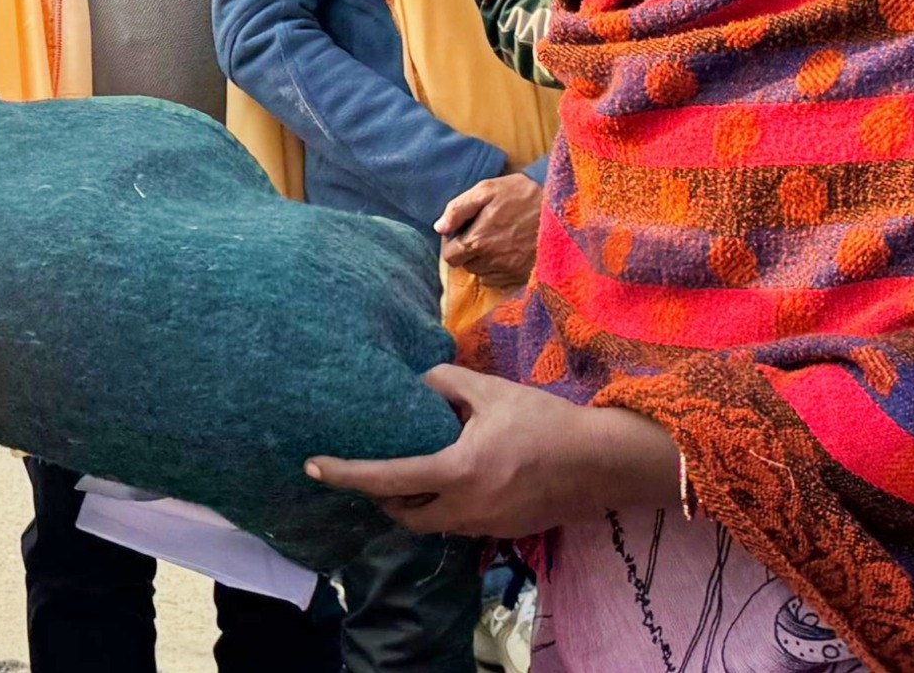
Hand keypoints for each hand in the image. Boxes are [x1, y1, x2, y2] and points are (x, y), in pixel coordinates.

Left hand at [305, 364, 678, 537]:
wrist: (601, 464)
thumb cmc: (545, 422)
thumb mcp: (491, 391)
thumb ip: (446, 384)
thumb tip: (415, 382)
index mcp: (457, 473)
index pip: (387, 480)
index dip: (346, 474)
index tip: (312, 468)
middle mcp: (466, 509)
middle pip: (404, 515)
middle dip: (380, 497)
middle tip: (366, 468)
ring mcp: (485, 526)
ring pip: (432, 524)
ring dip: (412, 503)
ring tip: (404, 470)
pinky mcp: (503, 531)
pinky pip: (458, 523)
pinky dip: (442, 505)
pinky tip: (448, 479)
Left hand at [435, 173, 541, 289]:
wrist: (561, 208)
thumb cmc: (521, 195)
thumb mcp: (487, 190)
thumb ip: (458, 209)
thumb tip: (439, 228)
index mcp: (477, 240)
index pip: (450, 256)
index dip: (453, 243)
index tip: (463, 232)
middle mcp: (491, 262)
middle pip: (466, 266)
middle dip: (468, 252)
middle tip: (482, 233)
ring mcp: (509, 272)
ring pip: (482, 274)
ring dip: (484, 260)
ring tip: (498, 240)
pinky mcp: (524, 276)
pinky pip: (500, 281)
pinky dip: (499, 269)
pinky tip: (509, 251)